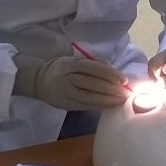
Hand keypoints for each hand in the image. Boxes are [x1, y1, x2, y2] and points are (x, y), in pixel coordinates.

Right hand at [13, 54, 127, 110]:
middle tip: (126, 93)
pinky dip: (99, 106)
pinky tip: (109, 106)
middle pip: (92, 84)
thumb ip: (92, 63)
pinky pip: (85, 106)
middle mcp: (67, 78)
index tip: (123, 80)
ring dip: (107, 100)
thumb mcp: (73, 59)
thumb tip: (113, 70)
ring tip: (121, 101)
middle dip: (111, 89)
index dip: (109, 74)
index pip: (93, 68)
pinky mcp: (66, 104)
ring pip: (89, 97)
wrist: (39, 81)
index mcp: (70, 64)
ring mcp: (66, 92)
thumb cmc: (61, 68)